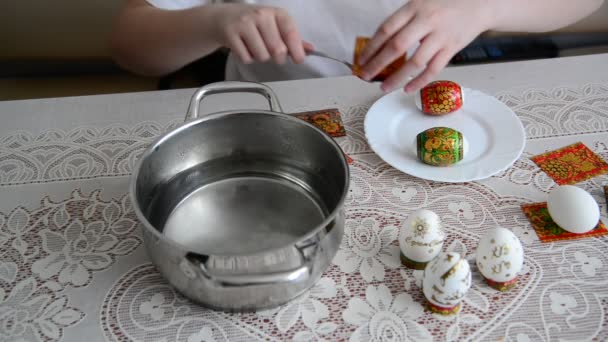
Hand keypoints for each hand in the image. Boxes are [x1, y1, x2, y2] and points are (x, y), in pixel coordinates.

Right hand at [212, 4, 305, 64]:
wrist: (223, 17)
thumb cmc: (254, 23)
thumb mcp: (274, 25)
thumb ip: (292, 39)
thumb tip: (311, 50)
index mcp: (276, 13)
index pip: (290, 33)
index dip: (297, 50)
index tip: (298, 59)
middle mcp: (261, 15)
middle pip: (277, 50)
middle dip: (277, 58)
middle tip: (272, 53)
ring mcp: (244, 24)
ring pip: (262, 56)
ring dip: (260, 58)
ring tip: (255, 47)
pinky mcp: (231, 34)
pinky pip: (247, 58)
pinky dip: (247, 58)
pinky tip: (244, 48)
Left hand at [357, 0, 490, 92]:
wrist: (481, 2)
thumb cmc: (446, 4)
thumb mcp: (420, 3)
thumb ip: (403, 21)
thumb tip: (379, 44)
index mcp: (414, 7)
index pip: (386, 29)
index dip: (371, 46)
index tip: (361, 60)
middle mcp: (427, 21)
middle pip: (397, 46)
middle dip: (377, 64)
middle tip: (365, 76)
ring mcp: (440, 36)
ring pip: (415, 62)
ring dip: (397, 78)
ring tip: (384, 88)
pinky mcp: (452, 48)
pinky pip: (433, 69)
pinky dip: (419, 81)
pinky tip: (407, 89)